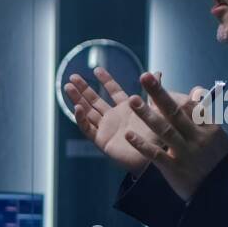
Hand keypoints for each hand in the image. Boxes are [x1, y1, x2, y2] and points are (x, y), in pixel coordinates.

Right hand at [65, 68, 186, 176]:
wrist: (157, 157)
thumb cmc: (160, 136)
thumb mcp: (158, 110)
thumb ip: (154, 91)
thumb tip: (156, 73)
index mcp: (127, 109)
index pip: (113, 91)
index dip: (105, 80)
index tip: (96, 69)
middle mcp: (114, 118)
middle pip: (94, 100)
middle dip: (83, 88)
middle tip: (72, 77)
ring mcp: (106, 129)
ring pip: (87, 111)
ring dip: (77, 99)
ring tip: (67, 87)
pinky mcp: (101, 140)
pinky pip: (88, 129)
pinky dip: (81, 119)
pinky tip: (77, 107)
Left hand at [123, 73, 227, 201]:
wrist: (217, 190)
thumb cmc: (214, 159)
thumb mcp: (216, 135)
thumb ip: (203, 115)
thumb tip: (196, 92)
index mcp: (207, 128)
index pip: (189, 105)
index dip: (171, 93)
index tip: (153, 79)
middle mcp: (196, 138)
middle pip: (176, 112)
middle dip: (159, 94)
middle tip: (144, 77)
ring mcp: (185, 153)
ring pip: (165, 130)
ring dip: (147, 115)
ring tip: (132, 100)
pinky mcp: (173, 168)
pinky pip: (156, 154)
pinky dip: (142, 145)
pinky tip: (128, 135)